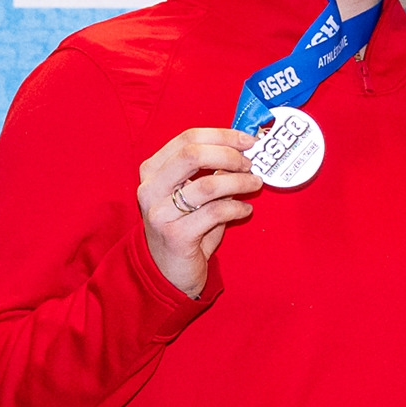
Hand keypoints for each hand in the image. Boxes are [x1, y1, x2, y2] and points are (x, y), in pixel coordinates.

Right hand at [137, 128, 262, 298]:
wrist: (168, 270)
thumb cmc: (185, 225)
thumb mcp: (192, 193)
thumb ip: (210, 170)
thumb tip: (244, 148)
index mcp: (152, 170)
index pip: (187, 138)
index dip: (222, 135)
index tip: (247, 140)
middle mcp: (150, 188)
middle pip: (193, 154)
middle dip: (229, 155)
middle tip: (249, 164)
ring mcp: (159, 213)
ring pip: (208, 184)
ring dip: (240, 182)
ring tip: (255, 184)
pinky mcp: (175, 235)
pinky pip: (216, 212)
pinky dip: (237, 208)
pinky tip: (245, 210)